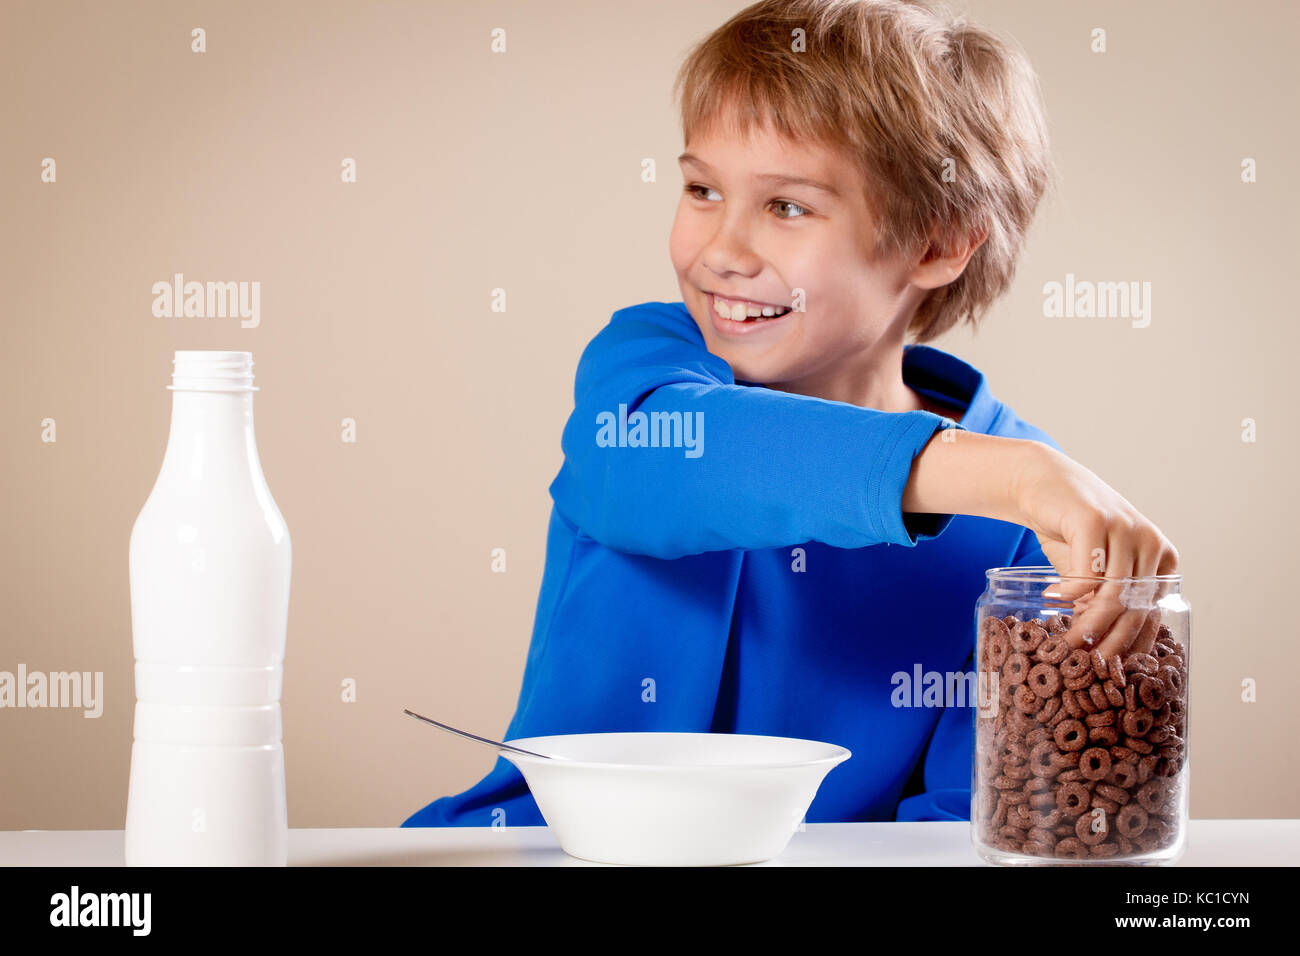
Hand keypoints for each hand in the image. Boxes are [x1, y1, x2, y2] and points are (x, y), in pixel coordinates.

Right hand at [1011, 442, 1179, 656]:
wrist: (1043, 485)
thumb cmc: (1071, 532)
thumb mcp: (1096, 571)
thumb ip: (1106, 602)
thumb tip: (1103, 649)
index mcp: (1162, 558)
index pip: (1152, 612)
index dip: (1132, 644)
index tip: (1110, 670)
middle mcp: (1151, 542)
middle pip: (1134, 606)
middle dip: (1109, 641)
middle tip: (1083, 661)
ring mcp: (1126, 528)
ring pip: (1112, 593)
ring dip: (1087, 622)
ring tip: (1067, 638)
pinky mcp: (1095, 519)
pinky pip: (1087, 571)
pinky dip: (1071, 591)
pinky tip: (1055, 595)